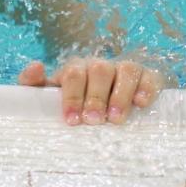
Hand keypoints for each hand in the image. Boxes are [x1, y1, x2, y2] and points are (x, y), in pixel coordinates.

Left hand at [18, 57, 165, 125]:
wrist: (109, 114)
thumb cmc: (75, 108)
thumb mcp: (51, 99)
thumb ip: (35, 86)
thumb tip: (36, 66)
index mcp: (75, 71)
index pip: (72, 74)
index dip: (72, 95)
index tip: (72, 120)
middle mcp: (99, 67)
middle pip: (98, 70)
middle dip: (95, 97)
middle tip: (93, 120)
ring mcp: (123, 71)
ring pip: (125, 69)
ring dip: (120, 94)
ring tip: (115, 119)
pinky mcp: (147, 78)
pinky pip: (150, 76)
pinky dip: (146, 88)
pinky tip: (141, 104)